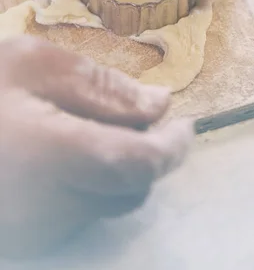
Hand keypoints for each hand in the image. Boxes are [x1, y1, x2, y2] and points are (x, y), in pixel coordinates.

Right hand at [0, 36, 192, 258]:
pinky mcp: (19, 237)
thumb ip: (101, 87)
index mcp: (59, 159)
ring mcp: (32, 230)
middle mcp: (51, 207)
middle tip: (138, 119)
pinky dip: (81, 184)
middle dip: (144, 156)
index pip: (142, 166)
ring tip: (89, 128)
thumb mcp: (32, 66)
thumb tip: (159, 105)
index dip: (173, 147)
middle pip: (128, 191)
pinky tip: (57, 151)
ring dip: (113, 170)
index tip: (186, 125)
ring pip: (101, 205)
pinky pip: (70, 214)